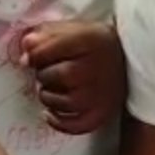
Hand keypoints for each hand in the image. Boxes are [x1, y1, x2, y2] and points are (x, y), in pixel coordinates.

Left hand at [20, 21, 124, 135]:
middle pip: (52, 76)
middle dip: (42, 74)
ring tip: (54, 87)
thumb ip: (47, 34)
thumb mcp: (73, 29)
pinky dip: (57, 121)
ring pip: (57, 101)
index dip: (34, 55)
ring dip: (47, 96)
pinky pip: (71, 125)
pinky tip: (50, 112)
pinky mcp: (101, 115)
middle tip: (47, 72)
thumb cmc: (93, 44)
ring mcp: (99, 95)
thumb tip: (26, 47)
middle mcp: (95, 68)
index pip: (48, 50)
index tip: (30, 58)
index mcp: (89, 40)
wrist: (128, 61)